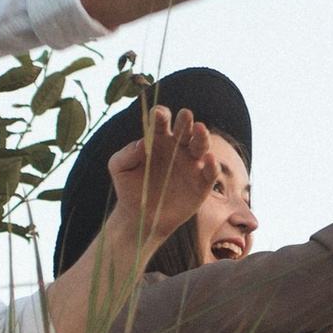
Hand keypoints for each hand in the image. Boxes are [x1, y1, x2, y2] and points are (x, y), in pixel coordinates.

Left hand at [107, 105, 221, 248]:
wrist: (140, 218)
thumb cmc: (129, 188)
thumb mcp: (119, 169)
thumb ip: (125, 154)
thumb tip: (142, 143)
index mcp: (158, 140)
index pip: (162, 122)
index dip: (161, 115)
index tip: (157, 114)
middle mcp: (177, 148)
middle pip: (185, 130)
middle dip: (185, 121)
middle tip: (185, 114)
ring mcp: (191, 165)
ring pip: (201, 146)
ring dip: (202, 136)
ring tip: (200, 129)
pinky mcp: (201, 183)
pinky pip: (210, 172)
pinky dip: (212, 165)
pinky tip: (210, 159)